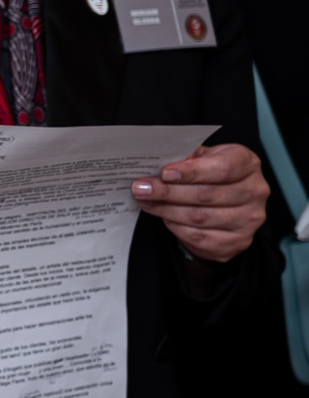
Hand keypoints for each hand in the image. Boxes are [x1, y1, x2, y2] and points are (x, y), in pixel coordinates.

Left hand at [132, 143, 268, 261]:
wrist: (230, 200)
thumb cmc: (213, 173)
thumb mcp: (204, 157)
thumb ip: (187, 158)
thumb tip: (157, 165)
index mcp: (247, 163)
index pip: (221, 168)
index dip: (191, 172)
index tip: (164, 173)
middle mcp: (255, 191)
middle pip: (206, 195)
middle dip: (167, 192)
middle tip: (141, 189)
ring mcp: (249, 219)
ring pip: (200, 218)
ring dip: (166, 210)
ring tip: (146, 202)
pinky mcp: (238, 241)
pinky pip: (200, 238)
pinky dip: (177, 228)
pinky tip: (165, 218)